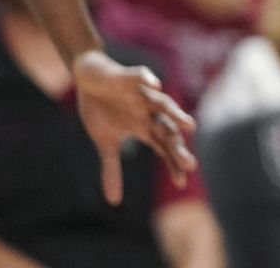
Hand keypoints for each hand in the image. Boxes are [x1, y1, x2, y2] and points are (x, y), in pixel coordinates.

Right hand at [73, 51, 196, 203]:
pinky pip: (141, 77)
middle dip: (177, 146)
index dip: (172, 162)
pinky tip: (156, 85)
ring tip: (189, 125)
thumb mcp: (104, 142)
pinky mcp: (129, 77)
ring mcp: (142, 94)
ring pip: (162, 103)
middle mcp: (149, 111)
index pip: (163, 147)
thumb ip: (111, 169)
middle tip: (190, 165)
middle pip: (167, 129)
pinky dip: (148, 80)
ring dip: (175, 113)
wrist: (89, 77)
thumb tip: (113, 202)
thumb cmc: (101, 109)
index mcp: (144, 127)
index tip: (180, 184)